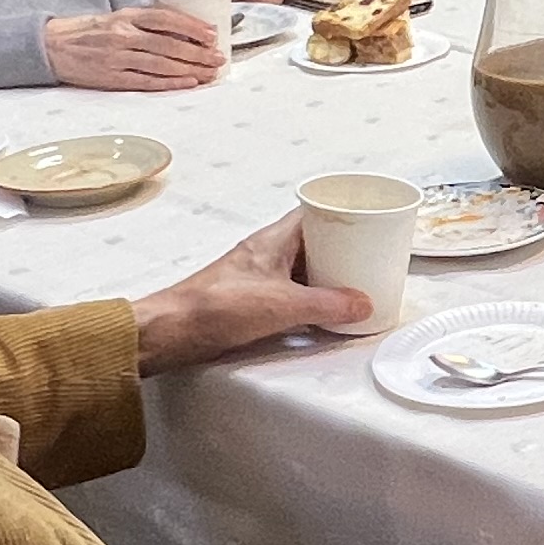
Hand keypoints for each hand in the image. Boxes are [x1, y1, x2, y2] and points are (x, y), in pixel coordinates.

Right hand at [42, 7, 224, 90]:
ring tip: (211, 73)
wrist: (52, 46)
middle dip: (198, 52)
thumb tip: (182, 28)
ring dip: (190, 69)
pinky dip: (170, 83)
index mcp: (126, 16)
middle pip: (169, 44)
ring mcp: (118, 58)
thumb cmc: (89, 32)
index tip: (212, 34)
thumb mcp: (117, 18)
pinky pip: (146, 81)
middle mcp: (123, 36)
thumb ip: (145, 22)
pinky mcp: (112, 78)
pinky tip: (188, 83)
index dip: (192, 26)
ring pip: (161, 64)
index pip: (166, 18)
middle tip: (219, 58)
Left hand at [130, 212, 367, 368]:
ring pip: (302, 267)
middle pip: (312, 241)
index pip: (313, 213)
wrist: (172, 331)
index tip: (369, 220)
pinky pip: (291, 291)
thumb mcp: (283, 305)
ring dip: (326, 275)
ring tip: (356, 285)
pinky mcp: (251, 301)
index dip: (341, 213)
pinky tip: (324, 311)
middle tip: (370, 257)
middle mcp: (266, 253)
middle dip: (341, 248)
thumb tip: (363, 303)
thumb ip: (327, 305)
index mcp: (273, 240)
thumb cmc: (217, 307)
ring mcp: (258, 277)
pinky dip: (311, 297)